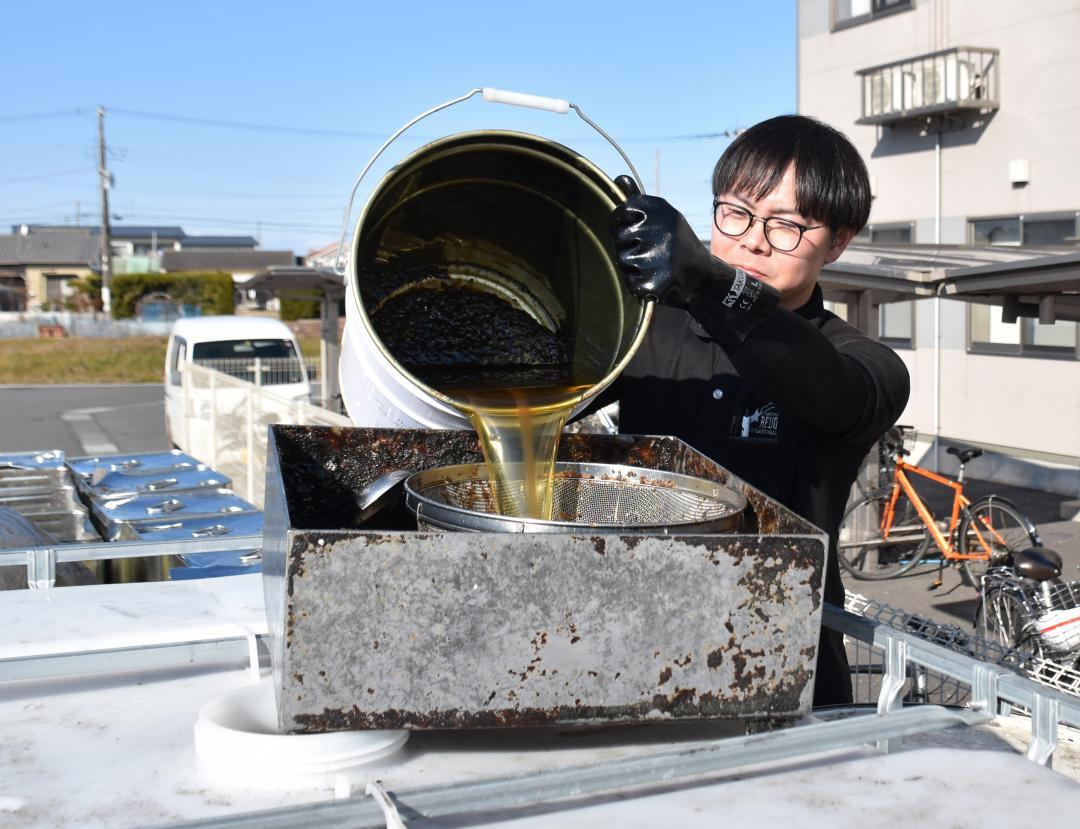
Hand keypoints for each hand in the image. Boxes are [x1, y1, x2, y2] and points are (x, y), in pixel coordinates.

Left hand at [610, 175, 779, 345]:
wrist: (703, 274)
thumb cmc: (676, 242)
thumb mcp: (664, 216)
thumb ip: (638, 200)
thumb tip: (619, 177)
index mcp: (661, 210)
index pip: (623, 210)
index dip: (619, 221)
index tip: (625, 227)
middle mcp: (660, 230)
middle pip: (620, 237)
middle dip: (628, 245)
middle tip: (650, 249)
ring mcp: (657, 257)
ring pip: (623, 259)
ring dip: (633, 263)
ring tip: (655, 263)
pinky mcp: (654, 282)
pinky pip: (629, 279)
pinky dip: (638, 280)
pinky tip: (656, 277)